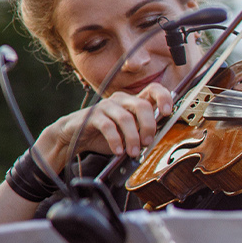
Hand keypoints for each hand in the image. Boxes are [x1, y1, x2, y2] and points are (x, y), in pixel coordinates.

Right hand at [35, 83, 173, 165]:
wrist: (74, 137)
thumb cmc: (106, 135)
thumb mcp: (129, 134)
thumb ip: (144, 133)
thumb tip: (160, 139)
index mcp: (133, 102)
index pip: (153, 90)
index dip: (164, 97)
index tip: (167, 112)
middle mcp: (121, 100)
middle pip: (142, 105)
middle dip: (148, 125)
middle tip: (148, 142)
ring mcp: (106, 106)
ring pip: (125, 118)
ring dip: (132, 138)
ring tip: (133, 152)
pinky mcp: (92, 116)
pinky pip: (108, 126)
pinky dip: (116, 141)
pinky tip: (118, 151)